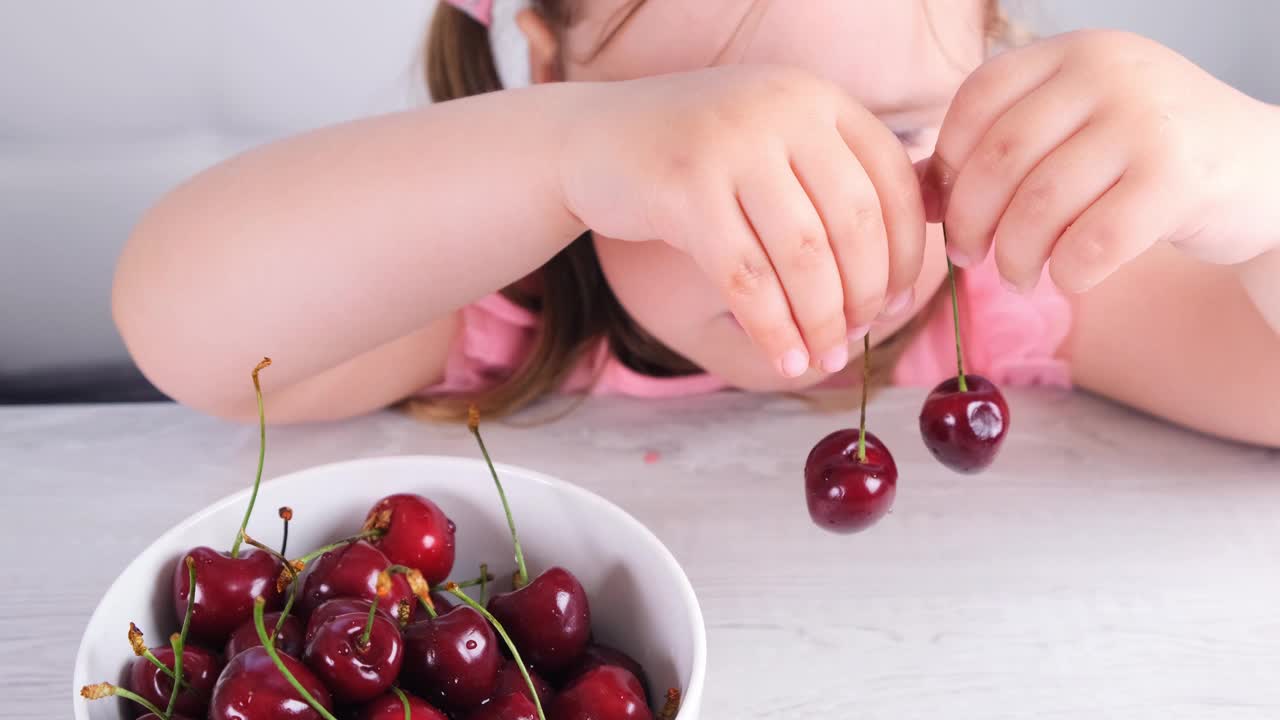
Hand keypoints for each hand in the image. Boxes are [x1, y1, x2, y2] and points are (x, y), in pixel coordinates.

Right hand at [559, 65, 924, 376]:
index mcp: (817, 99)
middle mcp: (782, 111)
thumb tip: (928, 232)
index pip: (894, 182)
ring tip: (825, 357)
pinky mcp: (685, 190)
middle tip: (859, 337)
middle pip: (856, 224)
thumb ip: (838, 173)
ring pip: (804, 257)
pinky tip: (786, 359)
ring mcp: (732, 146)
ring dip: (822, 321)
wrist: (592, 140)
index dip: (907, 252)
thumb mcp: (774, 141)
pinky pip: (747, 279)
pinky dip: (774, 330)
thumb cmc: (696, 154)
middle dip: (865, 295)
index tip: (898, 301)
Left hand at [924, 30, 1279, 293]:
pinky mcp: (1177, 181)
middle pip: (998, 159)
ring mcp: (1145, 123)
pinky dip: (1065, 274)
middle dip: (970, 221)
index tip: (951, 206)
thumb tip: (914, 192)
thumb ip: (996, 151)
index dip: (949, 161)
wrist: (1260, 174)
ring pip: (1038, 206)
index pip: (978, 99)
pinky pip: (1090, 244)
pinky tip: (1067, 278)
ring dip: (1014, 257)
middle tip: (969, 256)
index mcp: (1072, 52)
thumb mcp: (1072, 133)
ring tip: (1019, 275)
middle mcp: (1108, 73)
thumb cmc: (1143, 159)